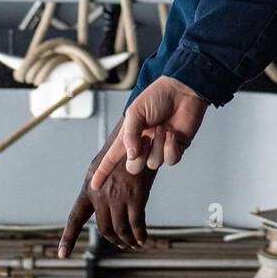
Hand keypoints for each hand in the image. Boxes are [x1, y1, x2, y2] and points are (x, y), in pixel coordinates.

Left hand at [58, 125, 156, 257]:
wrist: (140, 136)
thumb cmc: (123, 153)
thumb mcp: (103, 167)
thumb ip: (99, 187)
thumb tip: (100, 207)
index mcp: (89, 187)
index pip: (75, 217)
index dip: (68, 237)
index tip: (62, 254)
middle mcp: (100, 193)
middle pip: (104, 228)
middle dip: (113, 239)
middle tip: (122, 243)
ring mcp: (117, 195)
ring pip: (120, 229)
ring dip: (127, 240)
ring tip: (133, 243)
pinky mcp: (135, 196)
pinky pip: (136, 225)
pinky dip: (140, 235)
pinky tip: (143, 238)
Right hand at [89, 76, 207, 190]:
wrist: (182, 91)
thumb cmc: (157, 97)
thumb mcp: (135, 112)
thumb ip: (129, 135)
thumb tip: (131, 156)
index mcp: (129, 135)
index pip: (112, 157)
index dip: (103, 172)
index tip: (94, 186)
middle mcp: (143, 145)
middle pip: (133, 167)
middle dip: (138, 156)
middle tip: (145, 137)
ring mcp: (159, 148)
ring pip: (154, 164)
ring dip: (158, 145)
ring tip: (163, 128)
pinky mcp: (176, 149)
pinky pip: (170, 160)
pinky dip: (170, 147)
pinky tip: (173, 133)